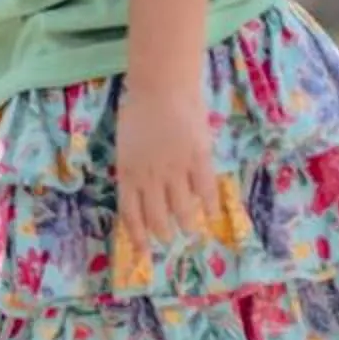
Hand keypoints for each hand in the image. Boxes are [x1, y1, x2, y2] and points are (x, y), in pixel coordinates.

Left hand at [116, 82, 218, 251]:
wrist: (163, 87)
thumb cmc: (140, 110)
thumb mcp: (127, 144)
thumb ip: (134, 169)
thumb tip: (142, 193)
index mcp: (128, 173)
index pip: (131, 214)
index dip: (137, 235)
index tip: (144, 252)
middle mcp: (150, 178)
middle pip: (157, 217)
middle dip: (162, 233)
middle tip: (168, 239)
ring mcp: (175, 170)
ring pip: (182, 210)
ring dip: (186, 225)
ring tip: (189, 231)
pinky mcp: (199, 161)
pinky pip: (206, 192)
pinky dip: (209, 207)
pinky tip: (211, 215)